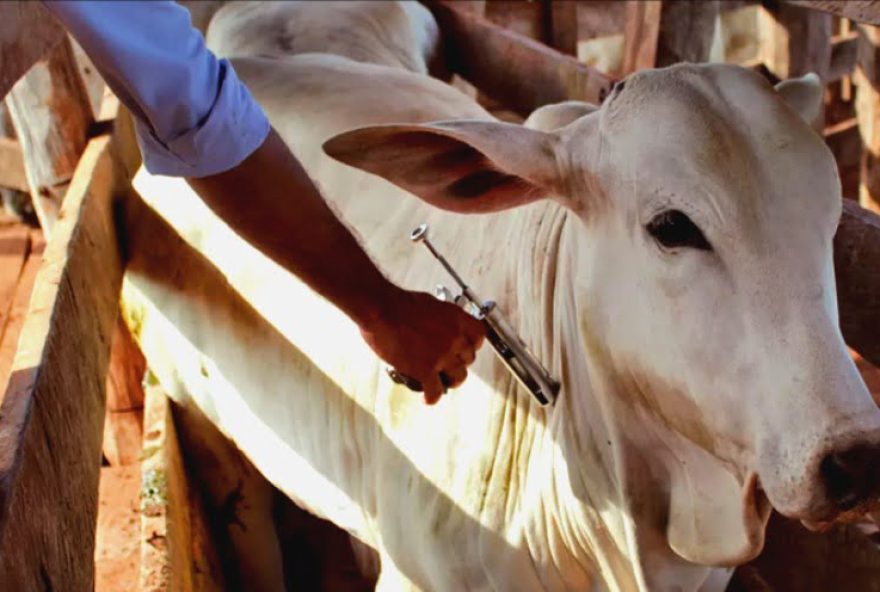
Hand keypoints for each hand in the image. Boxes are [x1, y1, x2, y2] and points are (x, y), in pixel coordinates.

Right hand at [360, 289, 484, 404]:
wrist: (381, 310)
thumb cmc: (398, 303)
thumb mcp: (430, 303)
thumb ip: (440, 318)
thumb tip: (439, 326)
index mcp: (456, 318)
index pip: (479, 336)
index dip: (473, 344)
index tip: (467, 348)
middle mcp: (454, 337)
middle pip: (468, 358)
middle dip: (460, 362)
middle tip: (450, 364)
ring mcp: (441, 355)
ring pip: (458, 376)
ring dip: (452, 381)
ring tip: (444, 383)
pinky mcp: (425, 370)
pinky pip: (435, 391)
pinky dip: (432, 397)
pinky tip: (428, 398)